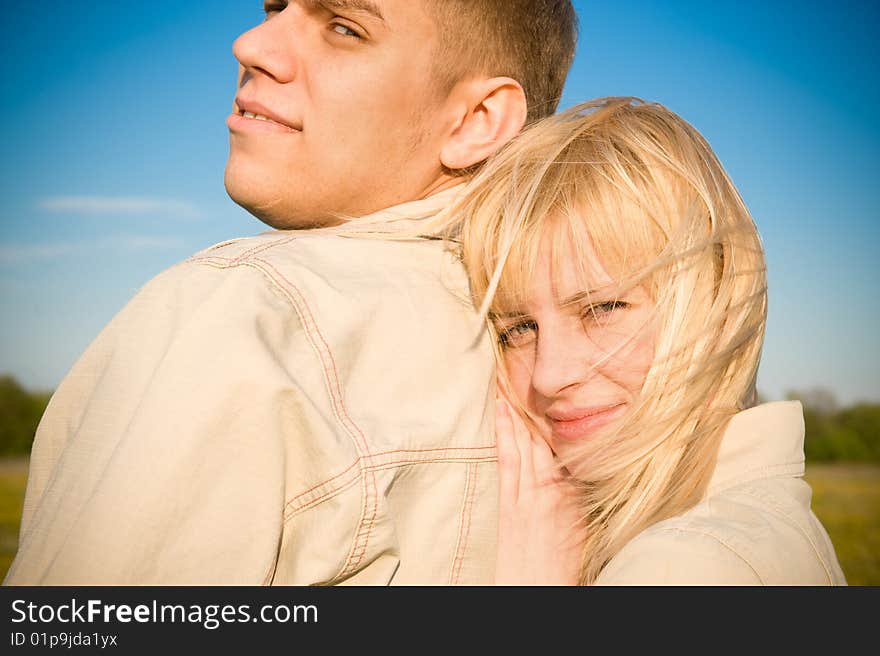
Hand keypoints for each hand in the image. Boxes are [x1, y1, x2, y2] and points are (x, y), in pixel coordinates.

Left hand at [494, 396, 584, 584]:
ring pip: (525, 440)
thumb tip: (578, 462)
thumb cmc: (564, 563)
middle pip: (544, 434)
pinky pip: (509, 458)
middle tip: (522, 369)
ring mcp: (532, 493)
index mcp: (576, 490)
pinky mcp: (512, 503)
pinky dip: (506, 431)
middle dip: (533, 402)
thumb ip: (579, 490)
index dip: (556, 413)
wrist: (540, 589)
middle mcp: (555, 486)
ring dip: (517, 408)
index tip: (551, 387)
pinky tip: (502, 410)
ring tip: (507, 379)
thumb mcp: (583, 522)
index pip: (567, 441)